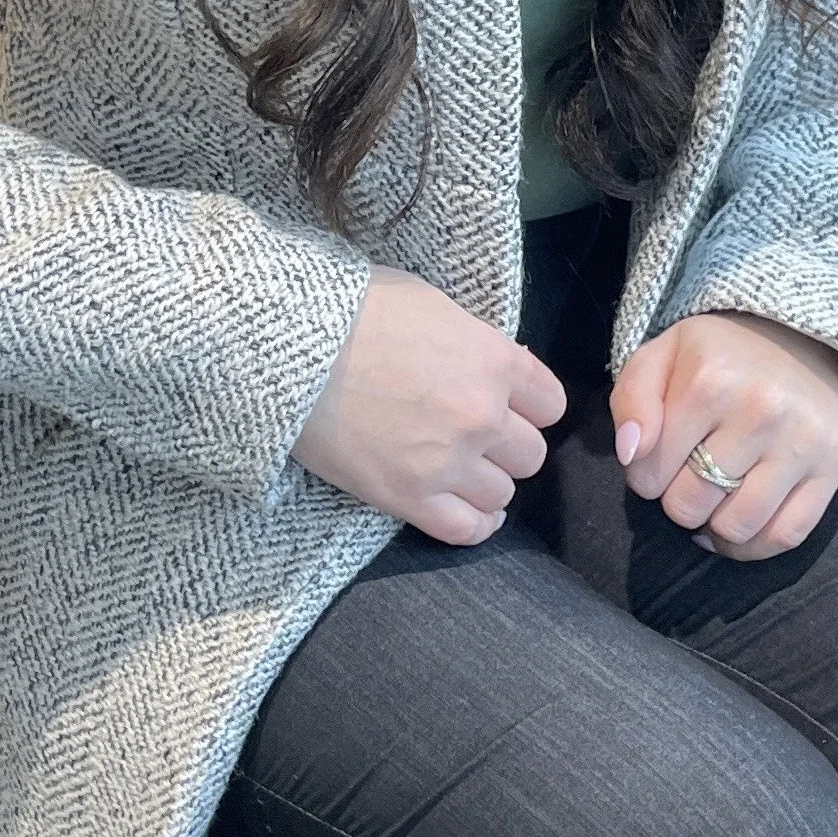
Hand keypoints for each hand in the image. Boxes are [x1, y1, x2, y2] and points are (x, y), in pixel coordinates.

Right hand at [294, 268, 566, 546]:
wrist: (287, 345)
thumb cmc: (353, 309)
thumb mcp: (432, 306)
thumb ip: (476, 344)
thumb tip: (502, 369)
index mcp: (493, 361)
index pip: (550, 403)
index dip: (529, 405)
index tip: (508, 405)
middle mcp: (481, 416)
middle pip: (529, 454)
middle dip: (505, 445)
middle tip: (473, 436)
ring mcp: (447, 461)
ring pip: (501, 494)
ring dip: (484, 483)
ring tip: (458, 470)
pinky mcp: (407, 497)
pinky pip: (465, 530)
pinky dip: (473, 524)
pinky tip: (466, 510)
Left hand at [610, 312, 837, 558]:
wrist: (803, 338)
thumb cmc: (720, 355)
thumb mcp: (662, 356)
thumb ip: (631, 400)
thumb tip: (630, 453)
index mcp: (710, 381)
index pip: (649, 473)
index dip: (643, 477)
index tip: (659, 459)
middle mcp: (760, 411)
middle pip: (690, 505)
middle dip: (678, 501)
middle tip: (688, 477)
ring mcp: (800, 442)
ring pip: (736, 526)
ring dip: (713, 526)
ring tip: (712, 501)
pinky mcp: (832, 467)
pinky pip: (786, 536)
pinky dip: (753, 546)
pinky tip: (736, 527)